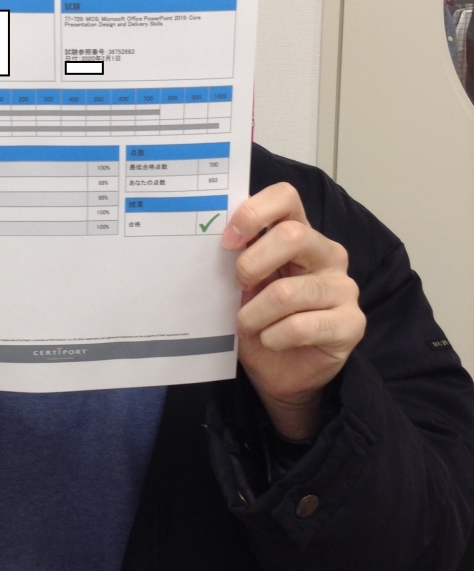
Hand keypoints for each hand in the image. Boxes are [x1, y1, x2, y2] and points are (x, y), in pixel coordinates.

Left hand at [221, 183, 365, 439]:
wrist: (282, 372)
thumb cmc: (261, 319)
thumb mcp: (246, 284)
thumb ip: (241, 257)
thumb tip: (220, 238)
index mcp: (300, 234)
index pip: (286, 198)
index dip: (254, 212)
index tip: (228, 240)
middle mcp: (327, 254)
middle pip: (292, 235)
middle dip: (253, 263)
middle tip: (238, 284)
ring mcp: (343, 288)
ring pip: (288, 291)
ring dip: (255, 313)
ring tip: (247, 325)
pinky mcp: (352, 323)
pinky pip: (302, 326)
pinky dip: (274, 337)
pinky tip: (271, 341)